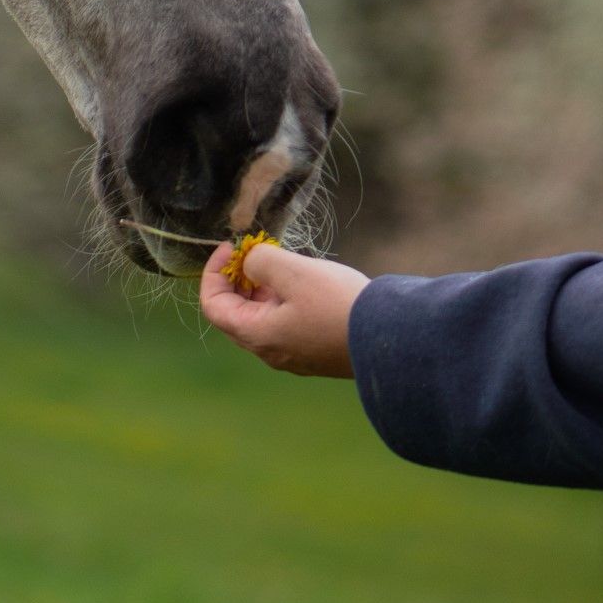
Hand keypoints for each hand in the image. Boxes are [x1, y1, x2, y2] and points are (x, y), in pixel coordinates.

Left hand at [198, 239, 368, 376]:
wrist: (388, 337)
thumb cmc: (337, 304)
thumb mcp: (292, 271)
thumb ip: (260, 261)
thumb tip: (250, 262)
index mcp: (258, 335)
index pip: (214, 306)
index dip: (214, 272)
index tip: (231, 247)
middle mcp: (270, 351)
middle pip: (235, 313)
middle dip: (237, 278)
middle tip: (254, 251)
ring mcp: (293, 355)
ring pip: (261, 318)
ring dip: (261, 287)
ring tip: (279, 261)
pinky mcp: (313, 352)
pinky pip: (283, 323)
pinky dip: (281, 299)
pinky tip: (301, 281)